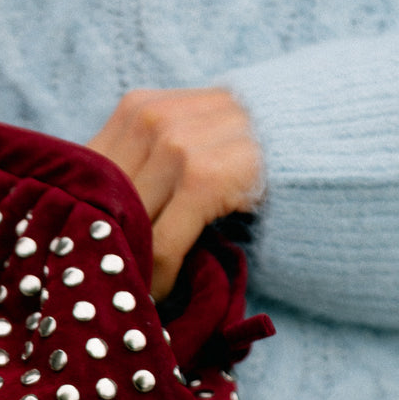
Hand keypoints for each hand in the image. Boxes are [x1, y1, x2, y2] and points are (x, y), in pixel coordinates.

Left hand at [87, 88, 263, 299]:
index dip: (77, 222)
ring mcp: (174, 143)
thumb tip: (88, 223)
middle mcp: (148, 119)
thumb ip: (142, 167)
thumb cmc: (246, 151)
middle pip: (97, 204)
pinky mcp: (203, 175)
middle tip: (103, 287)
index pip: (80, 176)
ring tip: (134, 291)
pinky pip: (161, 243)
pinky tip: (165, 287)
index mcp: (135, 108)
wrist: (321, 132)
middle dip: (98, 249)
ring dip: (128, 267)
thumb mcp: (187, 143)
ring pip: (125, 226)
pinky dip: (159, 275)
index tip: (82, 260)